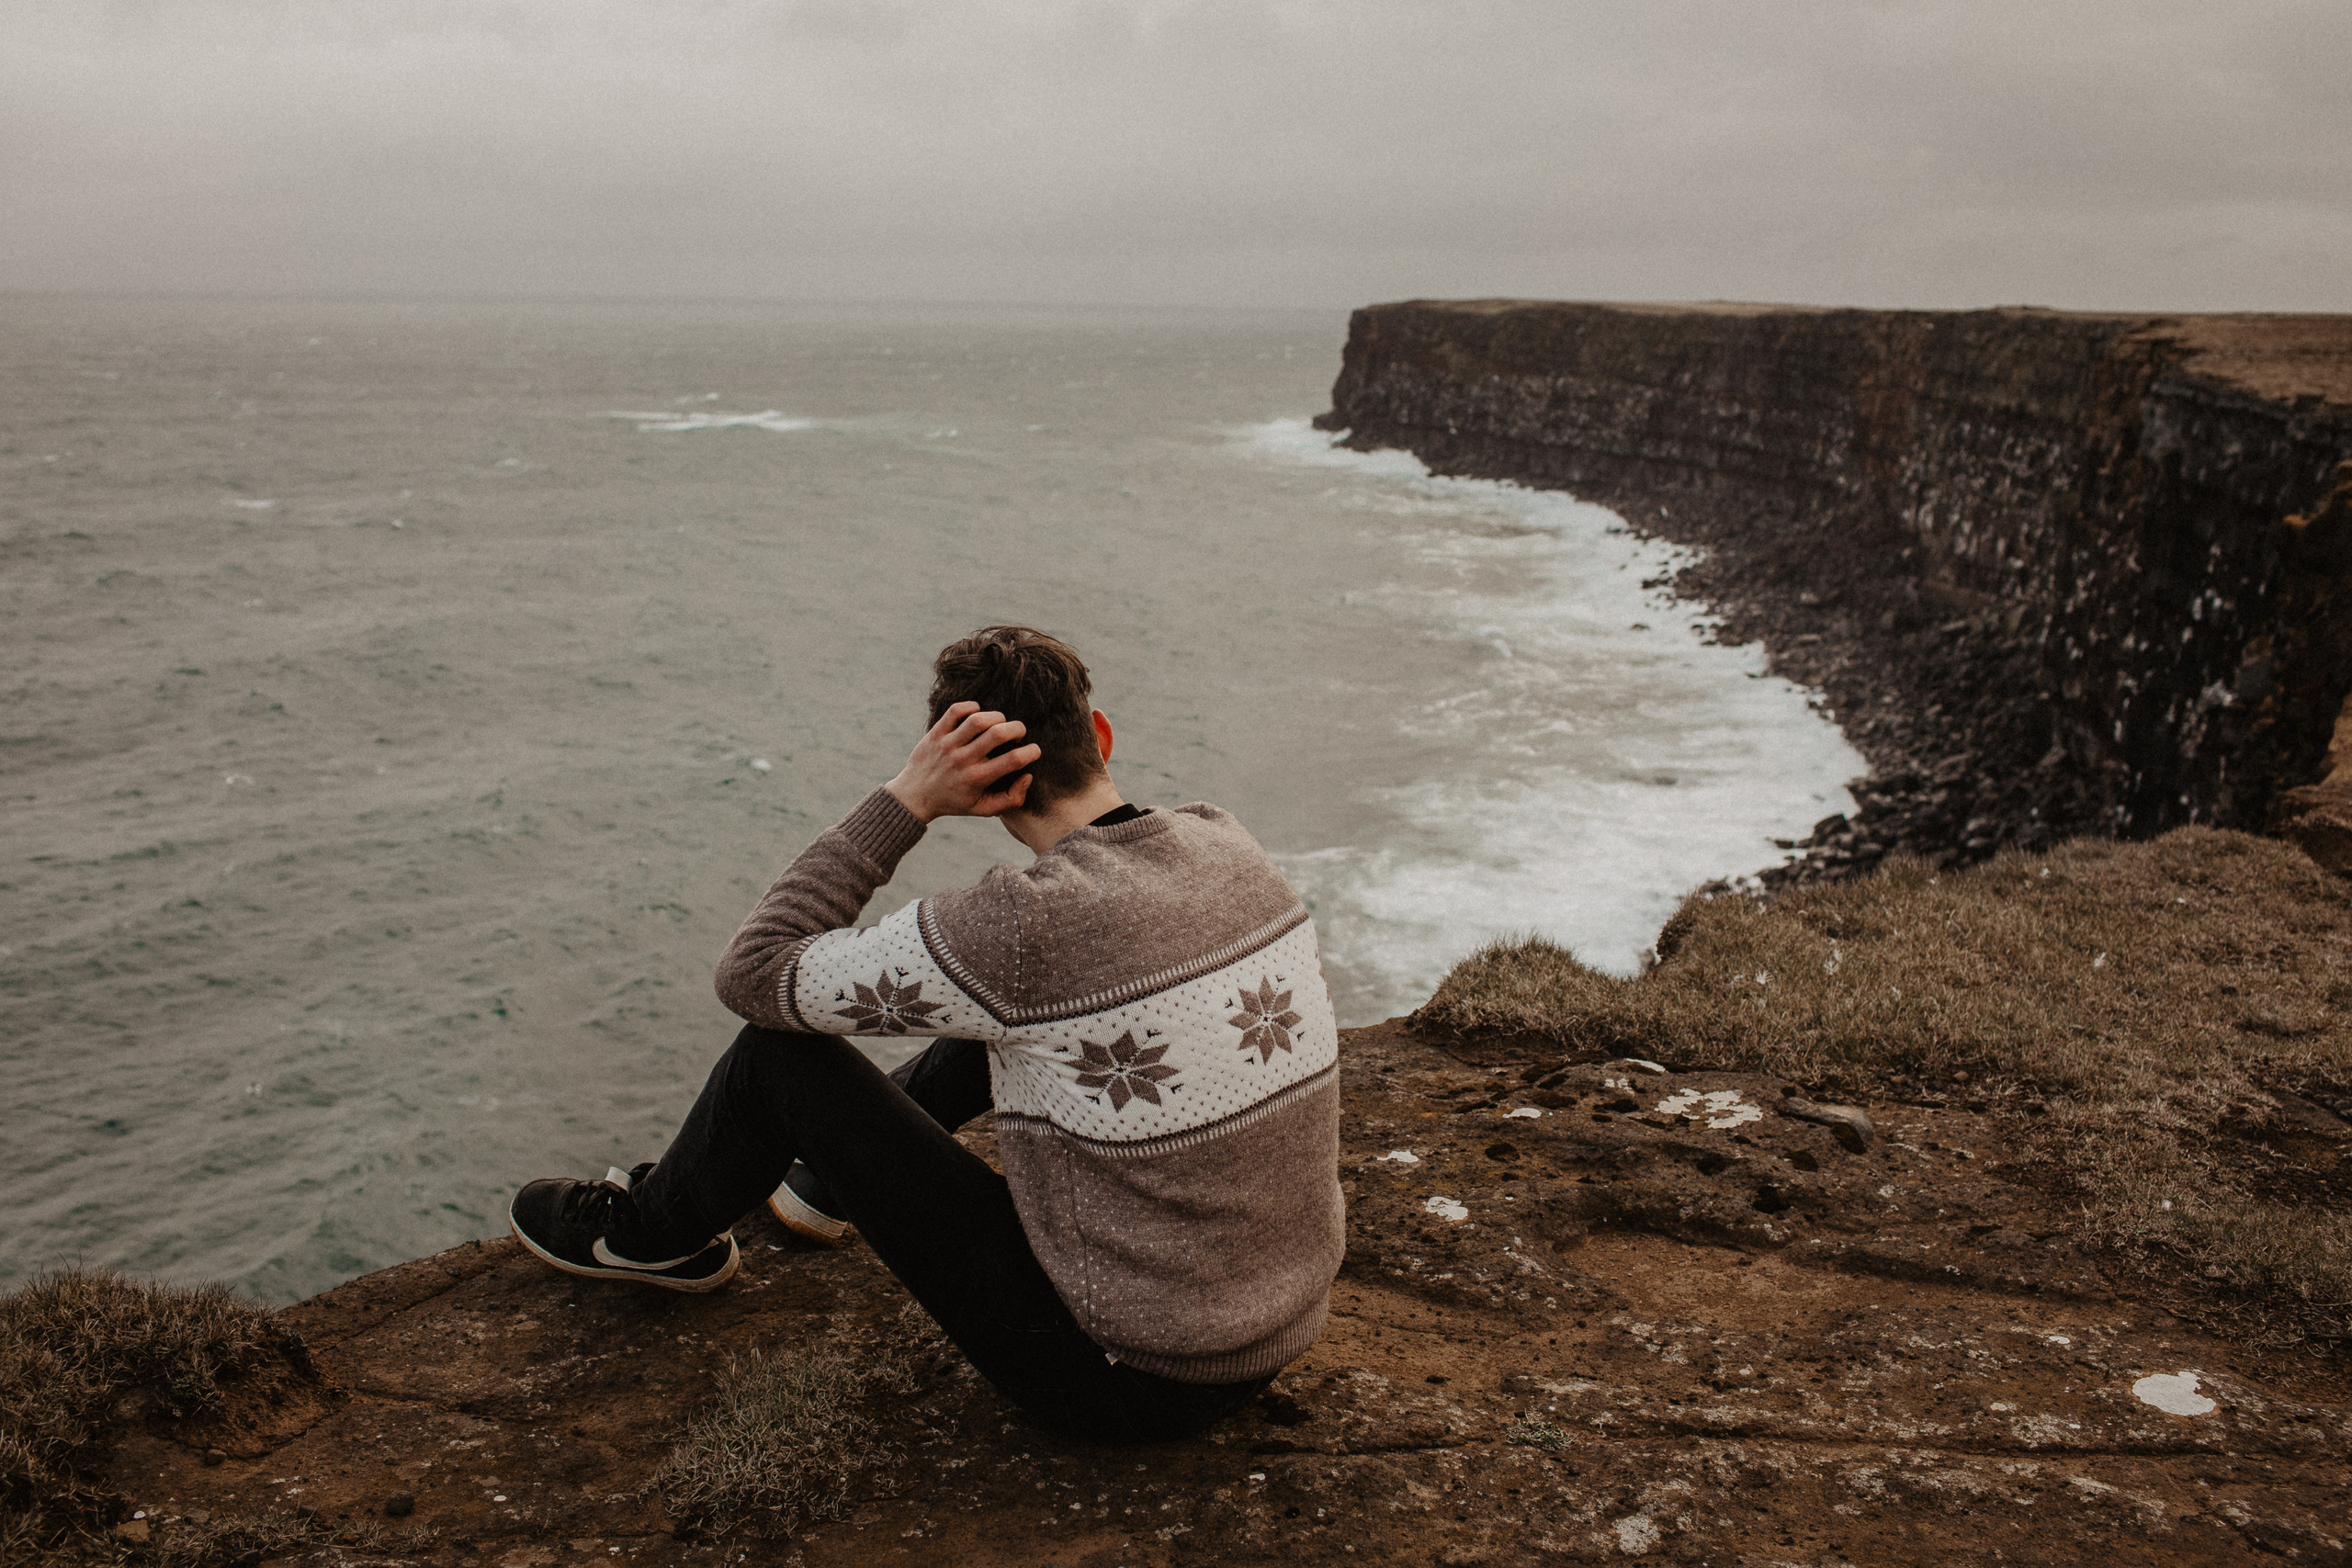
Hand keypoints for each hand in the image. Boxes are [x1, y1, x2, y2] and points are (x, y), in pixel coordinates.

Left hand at [884, 702, 1041, 822]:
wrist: (915, 796)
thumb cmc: (954, 802)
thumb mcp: (983, 809)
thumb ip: (1011, 799)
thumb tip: (1027, 776)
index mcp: (977, 779)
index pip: (1013, 760)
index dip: (1031, 752)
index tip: (1033, 751)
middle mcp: (963, 760)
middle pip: (998, 734)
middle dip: (1017, 729)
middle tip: (1018, 734)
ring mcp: (948, 745)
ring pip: (978, 719)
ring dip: (997, 717)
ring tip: (999, 724)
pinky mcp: (936, 733)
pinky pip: (956, 710)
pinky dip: (971, 707)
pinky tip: (978, 715)